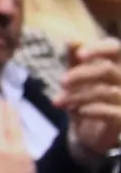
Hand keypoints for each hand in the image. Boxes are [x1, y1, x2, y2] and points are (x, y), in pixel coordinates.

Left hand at [55, 39, 120, 154]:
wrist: (87, 132)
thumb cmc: (83, 97)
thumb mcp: (74, 77)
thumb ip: (74, 58)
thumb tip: (72, 40)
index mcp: (116, 64)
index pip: (115, 47)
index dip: (98, 49)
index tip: (79, 55)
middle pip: (107, 70)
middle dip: (81, 75)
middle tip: (61, 82)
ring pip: (104, 91)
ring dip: (77, 96)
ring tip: (58, 102)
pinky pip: (110, 111)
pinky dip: (91, 109)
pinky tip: (77, 111)